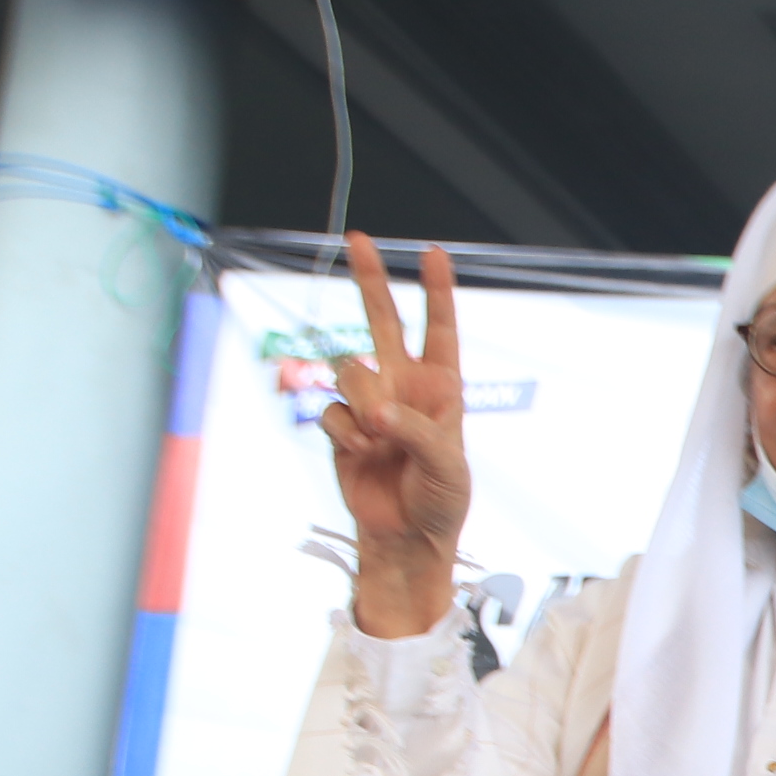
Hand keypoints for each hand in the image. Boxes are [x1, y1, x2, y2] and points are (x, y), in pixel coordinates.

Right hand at [320, 232, 469, 636]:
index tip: (432, 253)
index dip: (436, 292)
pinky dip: (344, 434)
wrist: (405, 536)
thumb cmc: (440, 500)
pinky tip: (360, 455)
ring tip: (379, 440)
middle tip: (359, 239)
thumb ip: (415, 431)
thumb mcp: (445, 466)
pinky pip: (330, 411)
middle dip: (370, 280)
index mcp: (441, 388)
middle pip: (382, 321)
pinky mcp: (341, 425)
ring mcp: (370, 403)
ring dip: (361, 402)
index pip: (439, 331)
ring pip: (348, 370)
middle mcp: (403, 386)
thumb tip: (376, 412)